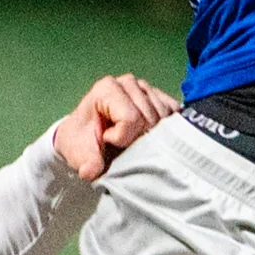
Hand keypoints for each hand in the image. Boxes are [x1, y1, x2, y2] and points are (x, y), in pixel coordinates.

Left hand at [52, 72, 175, 179]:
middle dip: (139, 138)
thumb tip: (89, 171)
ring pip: (163, 116)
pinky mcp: (159, 96)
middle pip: (149, 118)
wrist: (87, 136)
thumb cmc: (83, 140)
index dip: (123, 138)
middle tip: (123, 143)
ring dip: (153, 134)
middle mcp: (127, 83)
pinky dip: (166, 127)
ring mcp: (145, 87)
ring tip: (134, 138)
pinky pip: (173, 112)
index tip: (108, 141)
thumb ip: (87, 162)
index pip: (131, 118)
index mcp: (106, 89)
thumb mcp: (80, 153)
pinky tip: (151, 133)